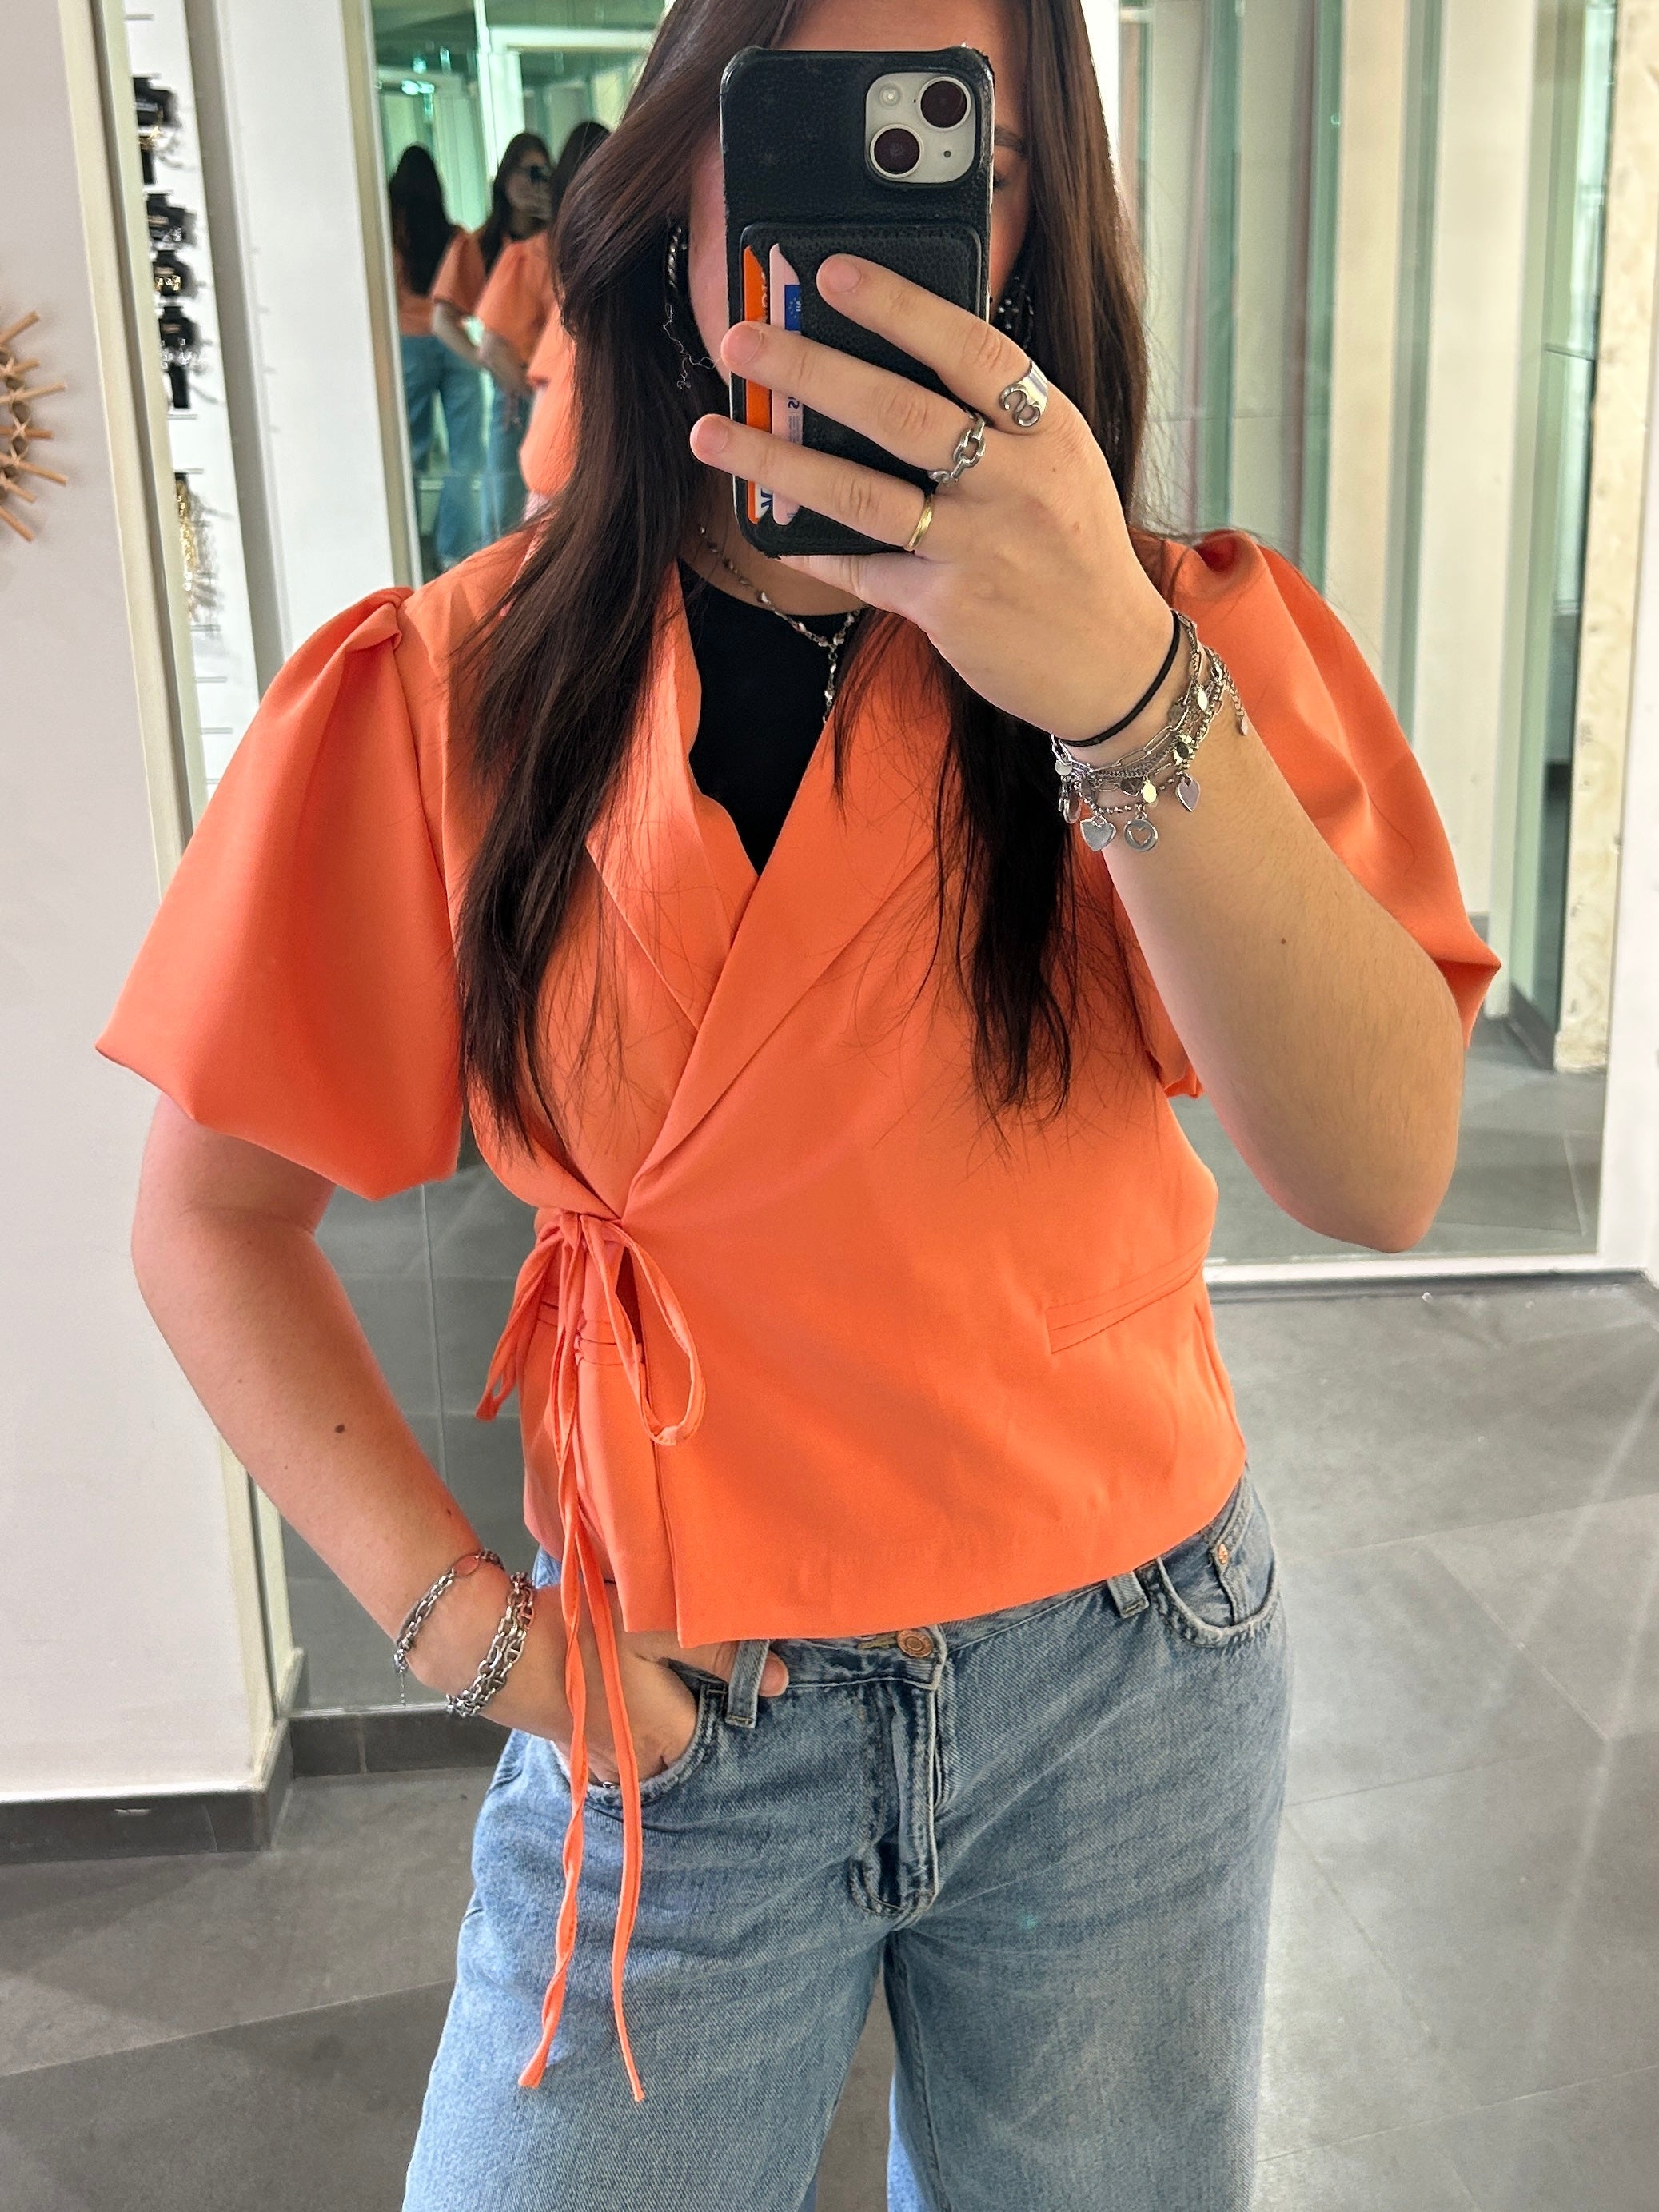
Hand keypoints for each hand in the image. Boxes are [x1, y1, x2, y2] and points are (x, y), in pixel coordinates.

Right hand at [411, 1564, 787, 1785]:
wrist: (496, 1646)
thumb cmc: (583, 1634)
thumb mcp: (655, 1630)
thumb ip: (719, 1653)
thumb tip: (780, 1681)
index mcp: (667, 1738)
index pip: (718, 1738)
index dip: (730, 1709)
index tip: (738, 1685)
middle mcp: (637, 1763)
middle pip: (684, 1756)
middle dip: (697, 1731)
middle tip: (702, 1692)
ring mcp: (600, 1762)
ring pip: (649, 1760)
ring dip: (661, 1736)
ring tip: (666, 1699)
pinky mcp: (571, 1748)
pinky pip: (614, 1757)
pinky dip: (626, 1739)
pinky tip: (624, 1709)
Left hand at [687, 254, 1176, 748]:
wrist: (1113, 662)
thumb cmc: (1075, 551)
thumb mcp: (1062, 465)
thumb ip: (1000, 418)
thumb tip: (898, 361)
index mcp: (1045, 431)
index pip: (970, 349)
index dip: (898, 307)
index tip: (832, 272)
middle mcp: (1013, 483)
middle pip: (898, 413)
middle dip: (809, 369)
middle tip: (740, 340)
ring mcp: (978, 547)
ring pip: (862, 493)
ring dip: (776, 458)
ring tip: (712, 432)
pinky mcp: (948, 607)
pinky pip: (862, 569)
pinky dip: (810, 549)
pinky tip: (765, 527)